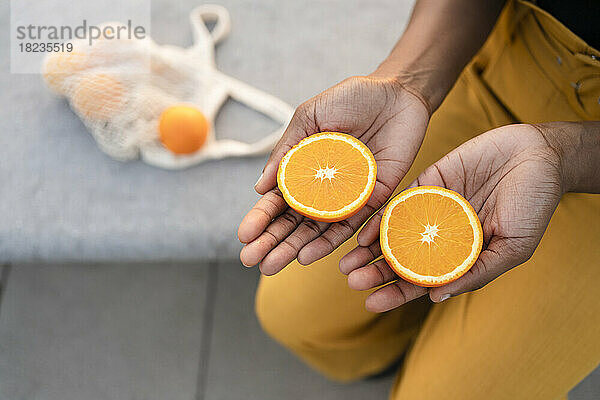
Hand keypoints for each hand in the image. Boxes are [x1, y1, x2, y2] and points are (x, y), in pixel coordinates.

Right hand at [238, 75, 429, 274]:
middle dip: (271, 241)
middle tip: (250, 260)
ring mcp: (349, 197)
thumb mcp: (310, 117)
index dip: (260, 218)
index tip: (244, 235)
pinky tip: (309, 256)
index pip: (278, 200)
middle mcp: (325, 188)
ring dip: (294, 248)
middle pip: (294, 222)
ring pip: (318, 230)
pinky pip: (354, 225)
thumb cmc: (352, 98)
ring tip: (272, 265)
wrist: (398, 92)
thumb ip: (287, 151)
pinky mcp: (375, 199)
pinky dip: (332, 242)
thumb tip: (259, 187)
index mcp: (305, 169)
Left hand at [340, 124, 564, 311]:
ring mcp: (431, 210)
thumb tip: (435, 296)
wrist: (539, 153)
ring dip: (369, 250)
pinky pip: (397, 204)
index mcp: (461, 255)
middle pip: (400, 259)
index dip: (397, 293)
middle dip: (376, 273)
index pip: (422, 280)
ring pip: (393, 234)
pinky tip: (362, 233)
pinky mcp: (425, 185)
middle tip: (352, 282)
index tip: (372, 304)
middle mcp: (441, 236)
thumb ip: (477, 270)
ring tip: (346, 264)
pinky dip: (379, 219)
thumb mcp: (514, 246)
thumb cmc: (534, 203)